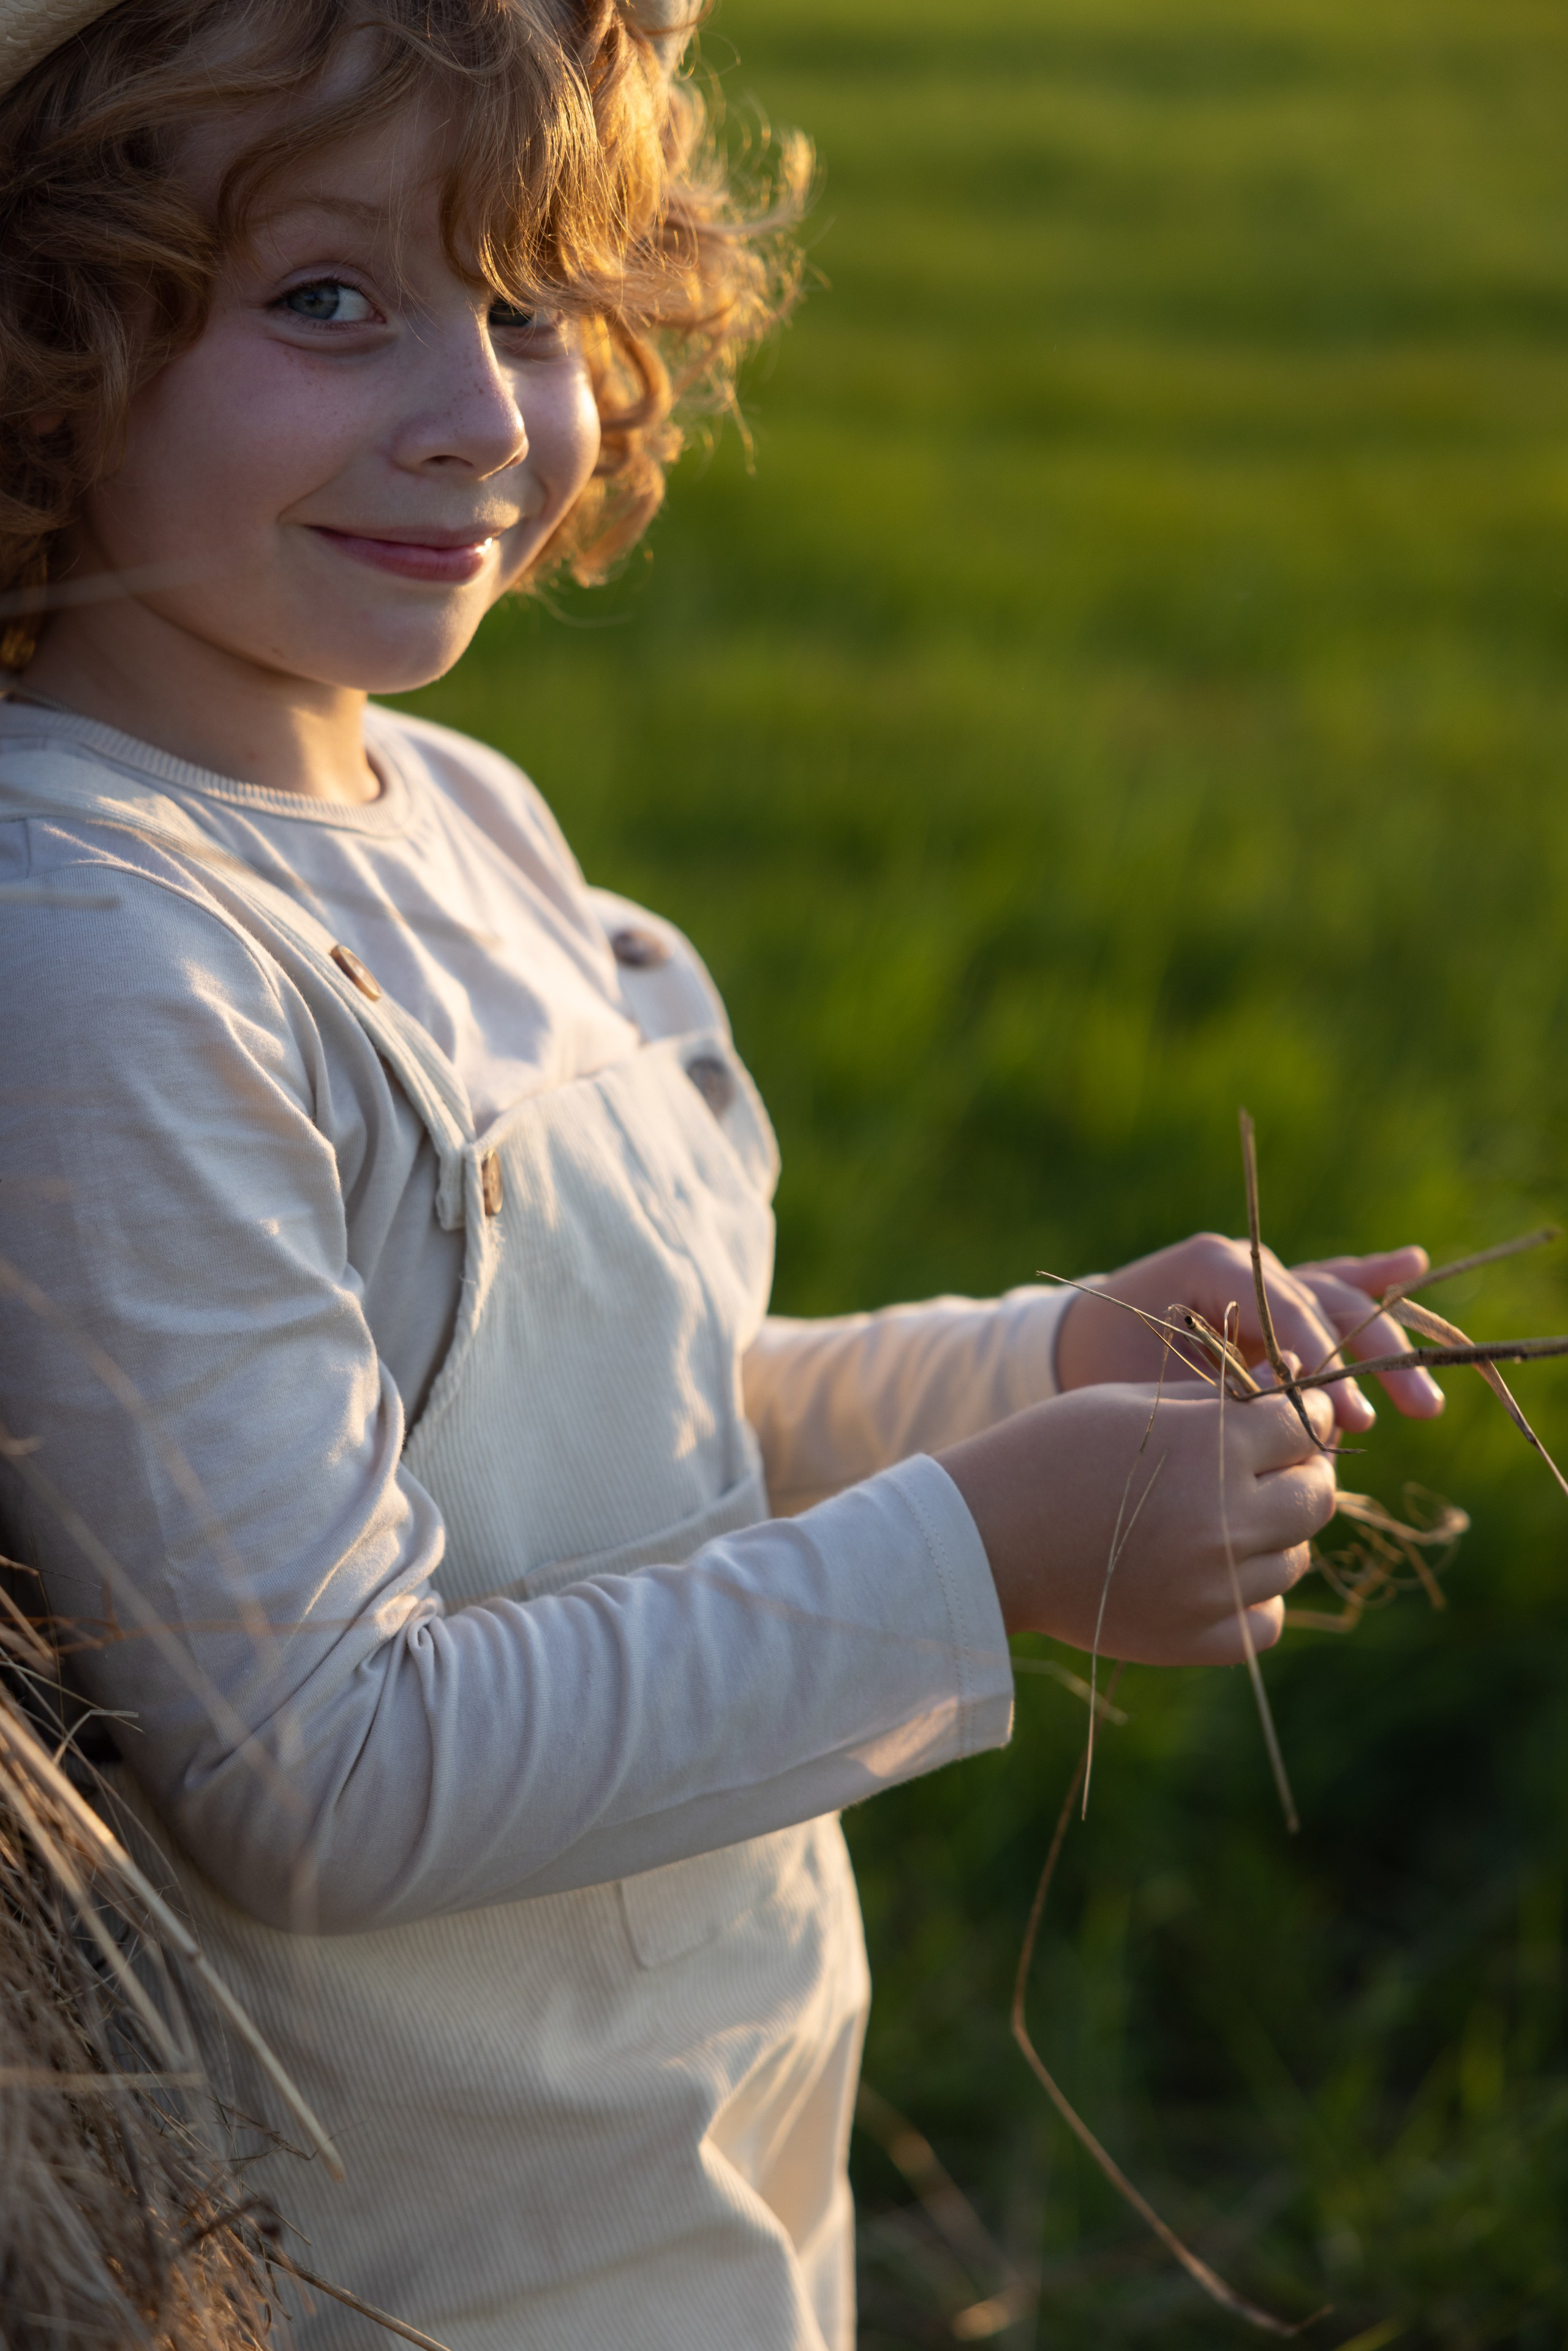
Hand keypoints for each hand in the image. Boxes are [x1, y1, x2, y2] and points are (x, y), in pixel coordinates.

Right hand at [940, 1379, 1336, 1663]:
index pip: (1305, 1424)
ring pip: (1295, 1558)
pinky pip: (1267, 1619)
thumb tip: (1295, 1395)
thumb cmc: (1054, 1451)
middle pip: (1317, 1496)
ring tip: (1221, 1518)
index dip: (1304, 1412)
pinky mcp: (1196, 1639)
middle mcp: (1223, 1519)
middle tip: (1269, 1466)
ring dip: (1273, 1535)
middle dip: (1302, 1472)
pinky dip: (1254, 1597)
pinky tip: (1215, 1573)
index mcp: (1209, 1447)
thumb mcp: (1135, 1403)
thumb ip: (1221, 1402)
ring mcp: (1212, 1587)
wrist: (986, 1537)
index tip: (1290, 1415)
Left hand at [1054, 1232, 1445, 1433]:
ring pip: (1339, 1301)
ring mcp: (1263, 1274)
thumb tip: (1298, 1423)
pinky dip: (1369, 1277)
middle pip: (1326, 1303)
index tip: (1348, 1411)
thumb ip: (1219, 1397)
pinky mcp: (1273, 1297)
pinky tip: (1412, 1263)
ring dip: (1386, 1347)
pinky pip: (1327, 1286)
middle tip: (1413, 1410)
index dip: (1321, 1361)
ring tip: (1425, 1403)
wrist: (1077, 1341)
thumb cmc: (1102, 1365)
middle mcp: (1245, 1261)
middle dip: (1372, 1359)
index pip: (1283, 1309)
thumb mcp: (1150, 1386)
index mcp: (1210, 1265)